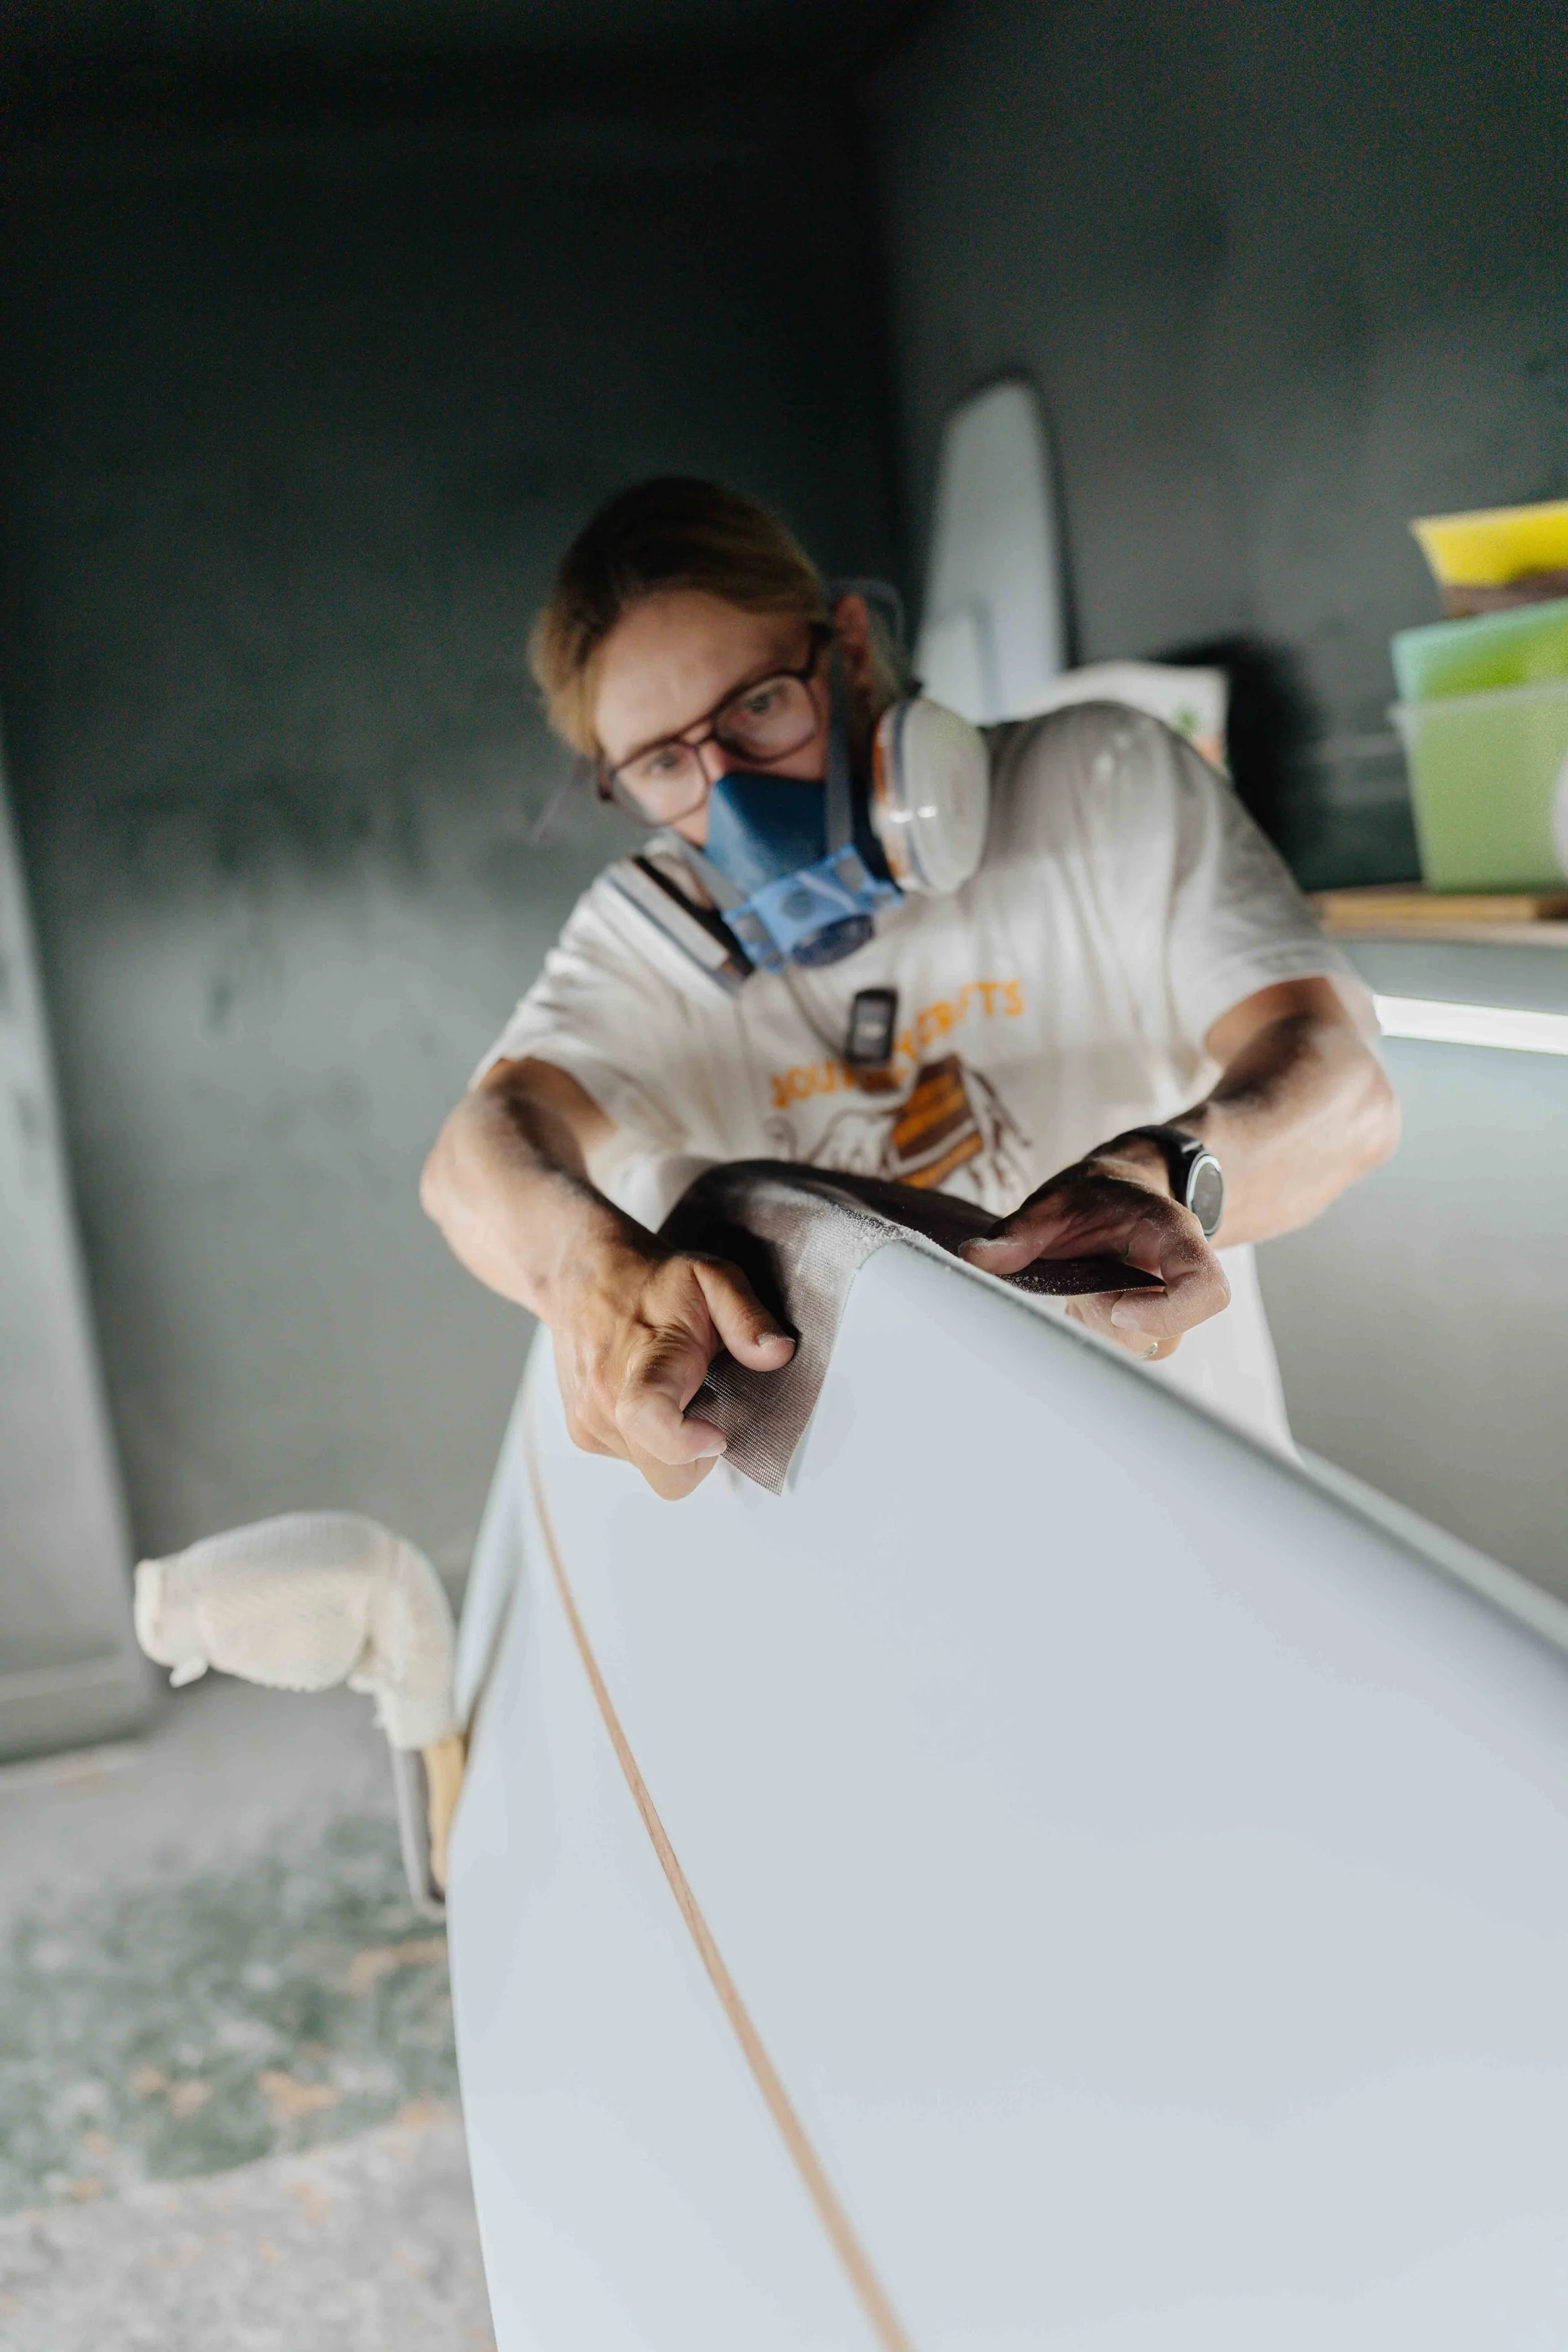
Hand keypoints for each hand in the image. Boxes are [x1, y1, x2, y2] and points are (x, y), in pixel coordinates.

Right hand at [551, 1229, 794, 1498]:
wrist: (583, 1274)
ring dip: (674, 1445)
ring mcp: (589, 1419)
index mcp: (644, 1357)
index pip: (648, 1415)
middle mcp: (607, 1395)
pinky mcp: (582, 1432)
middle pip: (663, 1473)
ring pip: (652, 1471)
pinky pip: (634, 1460)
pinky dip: (652, 1440)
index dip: (687, 1442)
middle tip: (707, 1403)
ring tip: (676, 1389)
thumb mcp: (714, 1278)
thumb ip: (746, 1317)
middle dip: (698, 1454)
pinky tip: (655, 1394)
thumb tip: (777, 1354)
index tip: (719, 1434)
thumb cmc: (651, 1279)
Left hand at [961, 1142, 1229, 1359]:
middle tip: (1078, 1283)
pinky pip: (1128, 1349)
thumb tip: (974, 1257)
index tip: (1118, 1309)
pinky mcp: (1154, 1326)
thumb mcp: (1056, 1200)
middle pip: (1165, 1331)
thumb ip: (1020, 1231)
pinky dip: (1095, 1331)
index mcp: (1173, 1234)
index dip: (1167, 1312)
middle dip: (1106, 1317)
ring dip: (1098, 1325)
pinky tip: (1083, 1303)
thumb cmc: (1097, 1194)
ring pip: (1143, 1347)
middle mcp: (1182, 1273)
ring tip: (1081, 1287)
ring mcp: (1172, 1305)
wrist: (1124, 1191)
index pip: (1206, 1289)